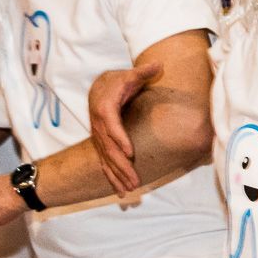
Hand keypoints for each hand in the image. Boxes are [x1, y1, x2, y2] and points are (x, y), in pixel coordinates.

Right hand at [88, 62, 160, 196]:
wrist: (99, 89)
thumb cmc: (117, 82)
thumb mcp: (129, 75)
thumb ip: (143, 72)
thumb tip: (159, 65)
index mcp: (105, 108)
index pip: (111, 126)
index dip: (119, 139)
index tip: (129, 152)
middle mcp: (99, 126)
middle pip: (109, 148)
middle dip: (122, 166)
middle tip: (135, 180)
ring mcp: (99, 137)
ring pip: (106, 160)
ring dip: (118, 176)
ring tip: (130, 190)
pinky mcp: (101, 145)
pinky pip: (104, 163)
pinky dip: (111, 178)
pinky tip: (121, 192)